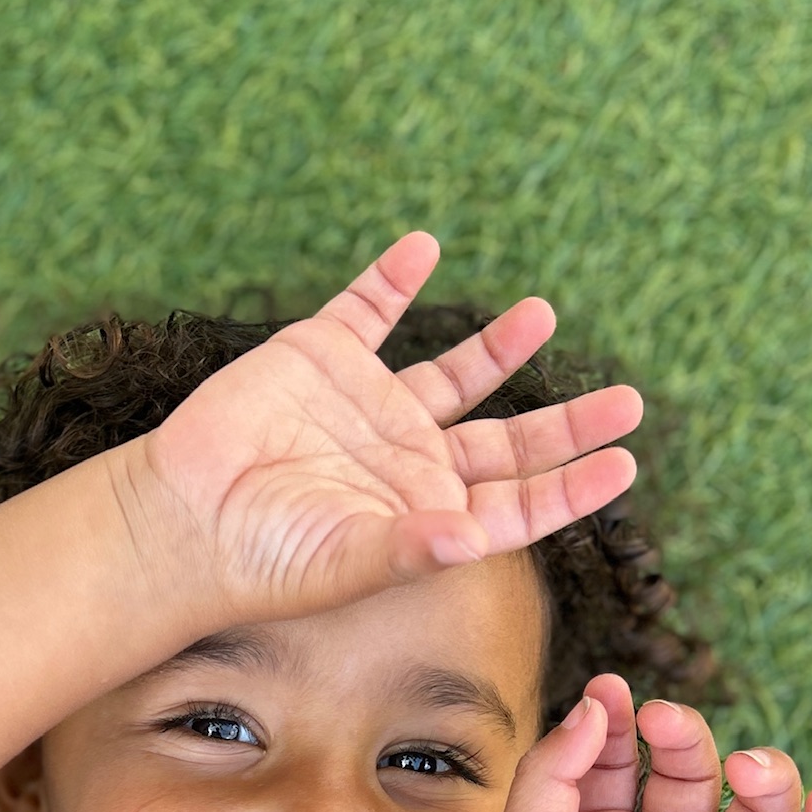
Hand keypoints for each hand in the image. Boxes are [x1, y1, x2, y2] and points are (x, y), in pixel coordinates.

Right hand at [121, 231, 642, 623]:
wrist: (182, 519)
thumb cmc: (262, 560)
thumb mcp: (344, 562)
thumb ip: (412, 549)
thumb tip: (476, 540)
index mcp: (426, 513)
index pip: (517, 501)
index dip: (572, 486)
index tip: (626, 465)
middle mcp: (408, 461)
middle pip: (507, 438)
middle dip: (567, 422)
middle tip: (629, 402)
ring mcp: (368, 408)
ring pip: (453, 371)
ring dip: (500, 346)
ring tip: (544, 315)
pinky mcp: (320, 358)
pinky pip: (367, 308)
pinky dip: (394, 277)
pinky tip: (424, 249)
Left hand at [489, 673, 811, 811]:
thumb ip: (555, 762)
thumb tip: (598, 704)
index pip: (621, 767)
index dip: (619, 723)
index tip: (610, 688)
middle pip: (692, 773)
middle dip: (681, 734)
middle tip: (660, 719)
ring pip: (767, 808)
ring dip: (766, 769)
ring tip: (742, 766)